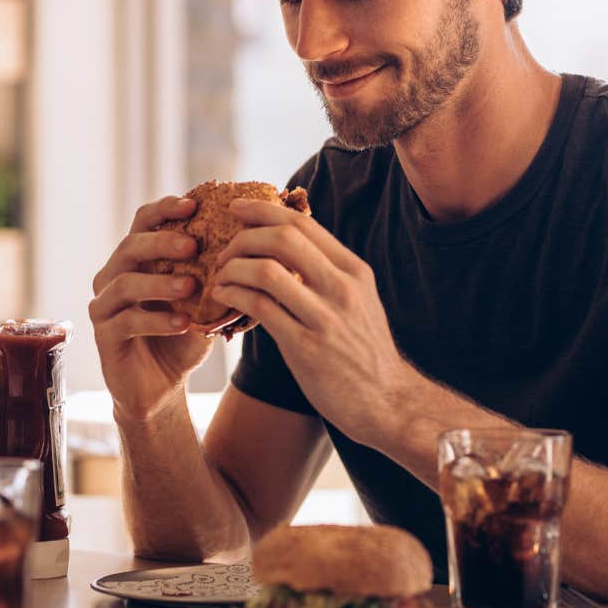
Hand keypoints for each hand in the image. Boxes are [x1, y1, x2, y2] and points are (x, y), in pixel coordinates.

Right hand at [90, 196, 213, 421]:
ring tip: (191, 287)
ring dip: (160, 282)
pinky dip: (156, 320)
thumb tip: (255, 237)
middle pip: (131, 246)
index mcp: (139, 257)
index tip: (193, 205)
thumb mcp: (206, 297)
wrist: (164, 383)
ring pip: (124, 282)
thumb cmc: (186, 332)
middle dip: (162, 242)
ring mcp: (105, 305)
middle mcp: (115, 274)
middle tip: (192, 246)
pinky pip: (125, 321)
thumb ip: (218, 269)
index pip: (145, 220)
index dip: (166, 208)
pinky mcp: (104, 335)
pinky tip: (183, 323)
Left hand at [211, 198, 417, 443]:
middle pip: (283, 239)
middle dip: (244, 237)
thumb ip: (329, 272)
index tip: (237, 206)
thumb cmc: (364, 349)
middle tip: (224, 249)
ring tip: (221, 276)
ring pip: (266, 271)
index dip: (264, 209)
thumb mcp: (358, 299)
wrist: (387, 400)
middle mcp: (342, 287)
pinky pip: (260, 308)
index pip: (303, 224)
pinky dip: (234, 296)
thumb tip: (289, 244)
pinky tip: (224, 298)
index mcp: (353, 269)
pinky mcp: (306, 347)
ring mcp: (325, 317)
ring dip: (233, 269)